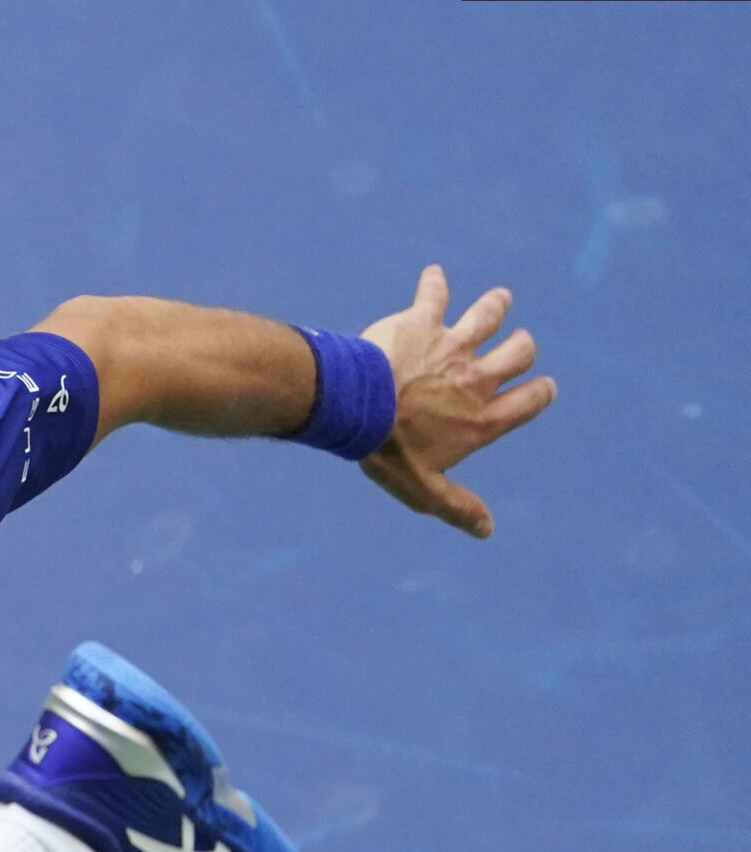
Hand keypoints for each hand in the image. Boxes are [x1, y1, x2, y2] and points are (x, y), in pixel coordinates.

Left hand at [357, 264, 556, 538]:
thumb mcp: (423, 489)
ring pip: (490, 315)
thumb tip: (487, 530)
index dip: (539, 393)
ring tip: (500, 300)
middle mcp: (476, 378)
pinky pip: (434, 294)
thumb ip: (457, 507)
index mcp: (482, 418)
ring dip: (497, 306)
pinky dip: (433, 283)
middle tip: (517, 344)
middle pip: (519, 353)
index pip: (529, 402)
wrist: (355, 407)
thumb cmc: (387, 451)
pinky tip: (432, 274)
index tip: (542, 387)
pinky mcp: (423, 321)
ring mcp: (452, 345)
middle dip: (522, 347)